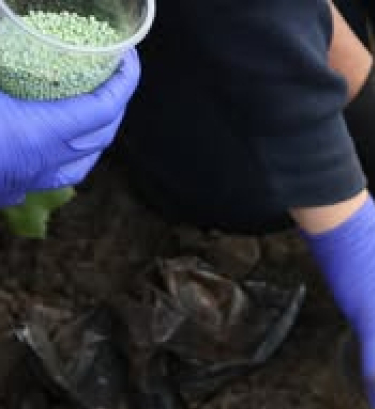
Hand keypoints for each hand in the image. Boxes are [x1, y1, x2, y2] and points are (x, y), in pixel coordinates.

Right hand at [0, 49, 140, 206]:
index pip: (103, 108)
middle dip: (113, 108)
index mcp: (38, 134)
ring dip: (90, 139)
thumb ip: (7, 47)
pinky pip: (47, 178)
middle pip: (99, 140)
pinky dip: (59, 159)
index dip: (124, 82)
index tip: (129, 58)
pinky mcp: (3, 192)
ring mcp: (21, 183)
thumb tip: (6, 8)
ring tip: (88, 111)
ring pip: (76, 167)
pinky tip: (46, 143)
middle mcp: (39, 165)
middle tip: (110, 78)